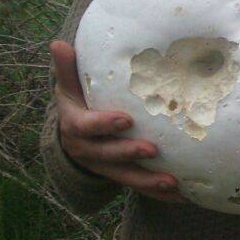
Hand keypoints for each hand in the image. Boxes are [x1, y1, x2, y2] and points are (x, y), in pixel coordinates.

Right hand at [51, 41, 184, 201]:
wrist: (72, 135)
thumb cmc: (78, 103)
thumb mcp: (69, 88)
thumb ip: (67, 69)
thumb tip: (58, 43)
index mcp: (74, 126)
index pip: (86, 127)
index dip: (104, 124)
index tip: (126, 120)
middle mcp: (87, 150)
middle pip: (106, 156)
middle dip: (129, 153)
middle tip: (152, 150)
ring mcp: (103, 167)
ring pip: (125, 177)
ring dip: (148, 182)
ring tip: (172, 182)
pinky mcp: (119, 176)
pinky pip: (138, 187)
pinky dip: (158, 193)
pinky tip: (181, 196)